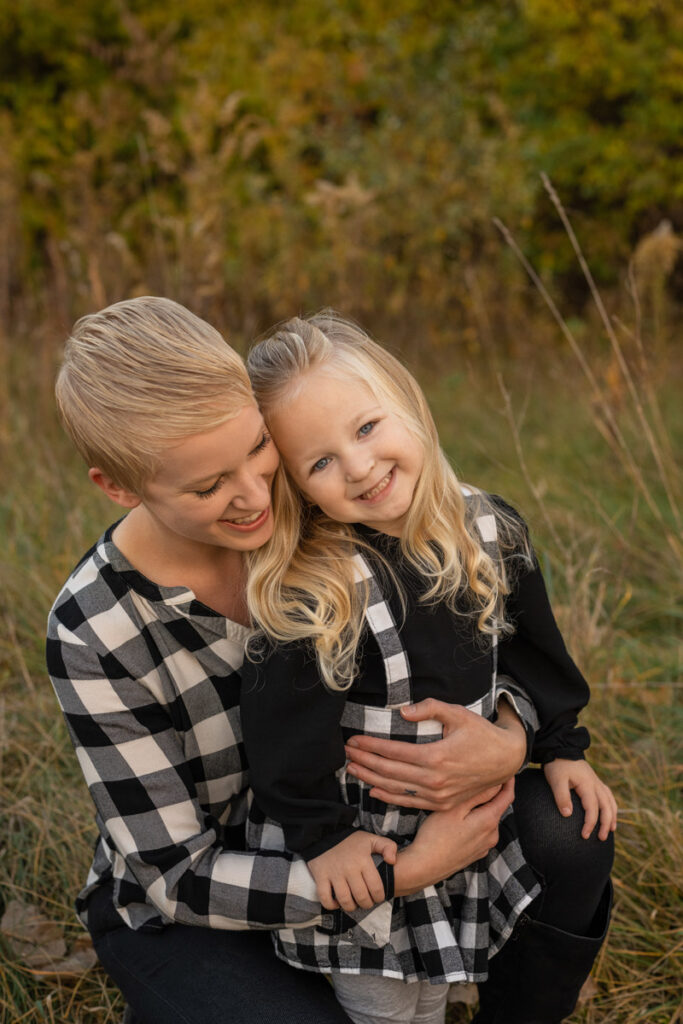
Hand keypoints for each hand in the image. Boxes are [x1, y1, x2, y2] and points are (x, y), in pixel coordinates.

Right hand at [308, 831, 396, 911]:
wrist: (325, 833)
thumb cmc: (350, 841)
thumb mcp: (371, 839)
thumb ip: (388, 846)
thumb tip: (392, 862)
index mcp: (363, 860)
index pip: (376, 887)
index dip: (379, 897)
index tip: (378, 897)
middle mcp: (349, 868)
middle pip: (361, 897)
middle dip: (367, 904)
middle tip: (367, 901)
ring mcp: (334, 873)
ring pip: (345, 900)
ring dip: (352, 907)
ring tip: (355, 903)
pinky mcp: (321, 877)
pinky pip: (325, 898)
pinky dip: (332, 905)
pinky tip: (337, 902)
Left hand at [344, 698, 525, 810]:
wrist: (506, 759)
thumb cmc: (481, 733)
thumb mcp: (458, 714)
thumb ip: (430, 709)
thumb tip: (402, 712)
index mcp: (436, 757)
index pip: (393, 752)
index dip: (370, 746)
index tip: (353, 741)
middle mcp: (434, 780)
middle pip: (389, 772)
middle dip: (364, 762)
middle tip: (345, 754)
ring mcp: (438, 796)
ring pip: (395, 789)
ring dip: (371, 780)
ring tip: (352, 770)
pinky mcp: (442, 804)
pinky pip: (410, 802)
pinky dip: (389, 797)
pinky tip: (373, 791)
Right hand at [394, 778, 514, 895]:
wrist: (425, 867)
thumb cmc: (436, 835)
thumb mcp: (454, 808)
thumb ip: (477, 795)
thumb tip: (496, 782)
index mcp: (489, 821)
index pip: (507, 797)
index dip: (508, 781)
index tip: (506, 769)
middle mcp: (492, 835)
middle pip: (496, 807)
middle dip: (491, 794)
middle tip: (477, 780)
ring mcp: (485, 846)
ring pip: (487, 819)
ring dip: (481, 809)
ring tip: (465, 800)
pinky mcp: (476, 853)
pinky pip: (481, 832)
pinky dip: (476, 822)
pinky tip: (460, 821)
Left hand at [543, 758, 617, 840]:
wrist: (561, 749)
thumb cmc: (557, 766)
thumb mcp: (556, 780)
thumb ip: (561, 797)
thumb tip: (568, 815)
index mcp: (587, 785)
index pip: (593, 808)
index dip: (590, 823)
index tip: (585, 835)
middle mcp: (596, 784)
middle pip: (606, 807)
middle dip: (606, 824)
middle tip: (602, 838)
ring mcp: (597, 782)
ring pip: (610, 801)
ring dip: (612, 816)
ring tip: (611, 830)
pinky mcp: (595, 781)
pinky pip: (608, 795)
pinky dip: (611, 806)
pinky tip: (610, 813)